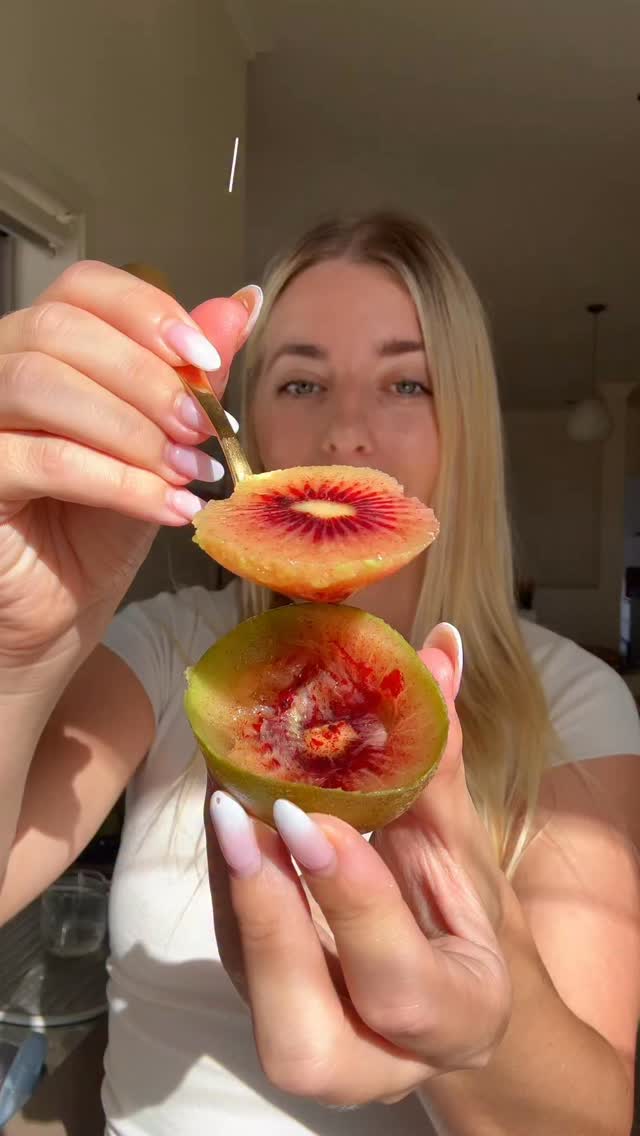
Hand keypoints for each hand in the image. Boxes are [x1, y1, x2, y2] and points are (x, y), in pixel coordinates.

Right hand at [0, 261, 257, 666]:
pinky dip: (118, 482)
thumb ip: (190, 378)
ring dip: (133, 429)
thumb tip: (240, 304)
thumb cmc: (99, 528)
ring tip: (190, 475)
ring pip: (40, 383)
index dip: (148, 312)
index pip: (84, 288)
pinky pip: (42, 460)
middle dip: (147, 377)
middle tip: (202, 431)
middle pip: (59, 327)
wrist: (58, 614)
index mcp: (43, 346)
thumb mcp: (160, 446)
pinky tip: (169, 509)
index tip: (209, 362)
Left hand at [204, 624, 511, 1107]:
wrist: (446, 987)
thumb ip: (443, 764)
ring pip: (248, 983)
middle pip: (301, 1033)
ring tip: (223, 780)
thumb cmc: (465, 923)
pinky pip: (231, 940)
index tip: (308, 812)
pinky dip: (225, 866)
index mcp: (454, 1019)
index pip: (396, 985)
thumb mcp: (467, 854)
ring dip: (230, 879)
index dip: (350, 902)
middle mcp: (371, 1058)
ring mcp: (306, 1037)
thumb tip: (439, 648)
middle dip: (264, 916)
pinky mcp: (261, 995)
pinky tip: (223, 792)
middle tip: (237, 809)